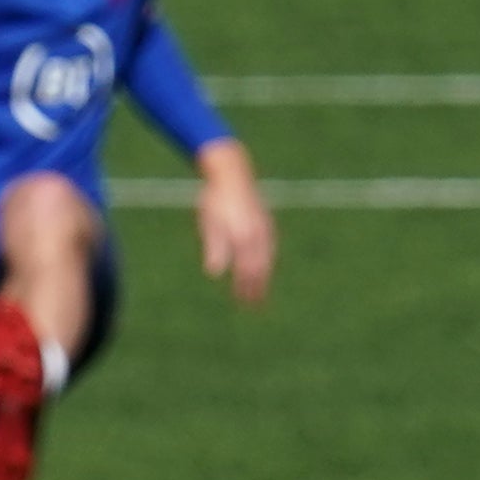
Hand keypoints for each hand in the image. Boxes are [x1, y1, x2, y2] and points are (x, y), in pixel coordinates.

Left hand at [197, 143, 277, 307]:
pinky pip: (269, 247)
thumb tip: (215, 273)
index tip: (244, 303)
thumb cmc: (214, 199)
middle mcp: (257, 233)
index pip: (247, 270)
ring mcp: (263, 227)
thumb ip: (215, 248)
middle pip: (260, 267)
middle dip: (257, 287)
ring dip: (264, 277)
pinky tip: (265, 268)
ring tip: (261, 293)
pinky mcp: (264, 222)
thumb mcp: (209, 223)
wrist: (231, 172)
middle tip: (255, 306)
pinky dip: (268, 261)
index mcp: (243, 236)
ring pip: (267, 258)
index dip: (246, 287)